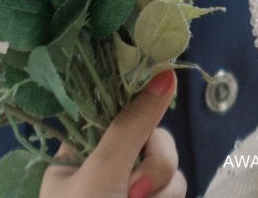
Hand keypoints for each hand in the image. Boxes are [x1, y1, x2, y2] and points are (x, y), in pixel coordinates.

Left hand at [40, 71, 184, 197]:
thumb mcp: (101, 170)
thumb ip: (133, 124)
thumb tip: (167, 72)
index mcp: (82, 151)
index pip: (117, 109)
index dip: (140, 100)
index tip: (161, 85)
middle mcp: (109, 167)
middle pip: (152, 136)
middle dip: (154, 161)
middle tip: (134, 187)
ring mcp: (132, 188)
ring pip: (168, 164)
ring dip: (160, 186)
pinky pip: (175, 187)